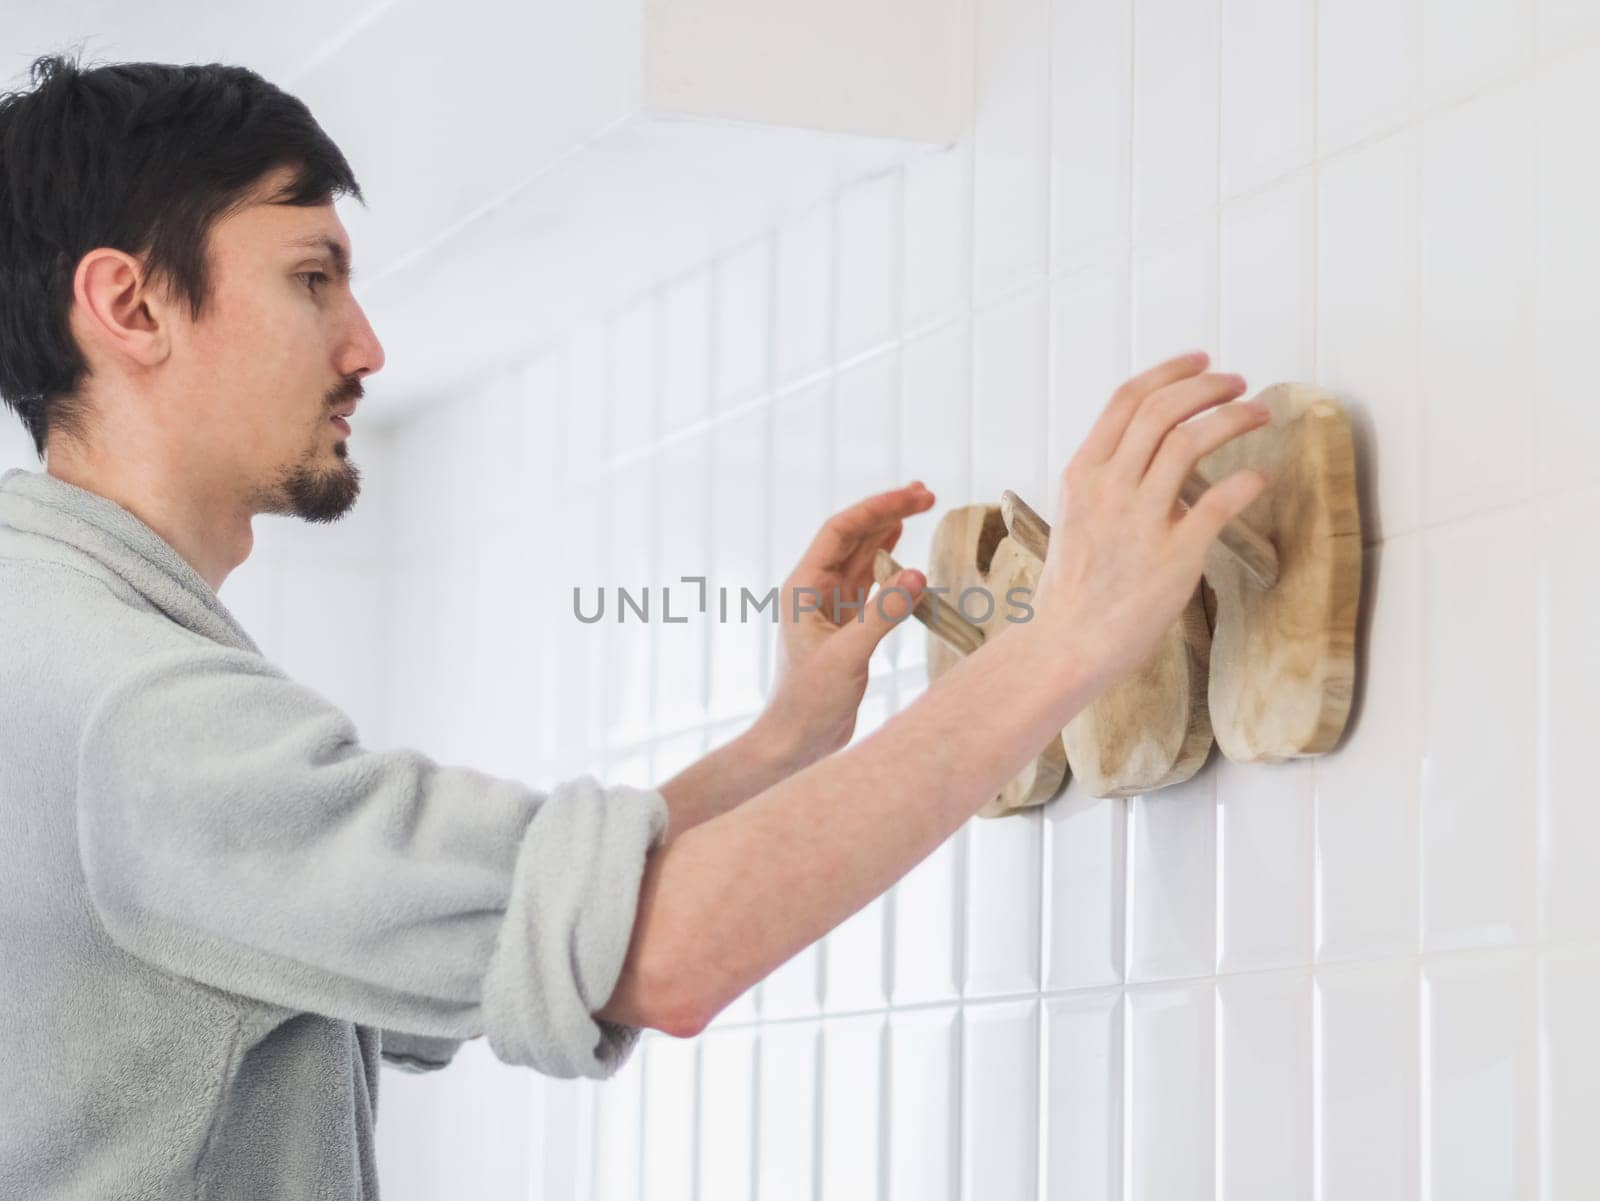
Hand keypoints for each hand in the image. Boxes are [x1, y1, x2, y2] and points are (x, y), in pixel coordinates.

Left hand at [754, 482, 936, 768]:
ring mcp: (829, 606)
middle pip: (853, 537)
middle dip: (888, 512)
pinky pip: (868, 582)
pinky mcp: (845, 625)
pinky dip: (888, 563)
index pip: (841, 531)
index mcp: (803, 588)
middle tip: (927, 494)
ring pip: (862, 556)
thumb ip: (883, 615)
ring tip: (919, 506)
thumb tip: (918, 575)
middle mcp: (814, 590)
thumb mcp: (848, 657)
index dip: (877, 509)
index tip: (913, 497)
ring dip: (889, 531)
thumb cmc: (810, 702)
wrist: (797, 741)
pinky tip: (903, 549)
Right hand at [1031, 350, 1269, 690]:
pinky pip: (1219, 503)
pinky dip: (1247, 481)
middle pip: (1162, 411)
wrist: (1067, 644)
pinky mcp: (1173, 555)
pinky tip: (1261, 477)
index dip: (1170, 372)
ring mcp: (1139, 520)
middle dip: (1207, 386)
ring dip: (1232, 418)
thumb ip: (1107, 480)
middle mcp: (1108, 488)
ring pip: (1190, 442)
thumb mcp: (1075, 517)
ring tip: (1257, 413)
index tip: (1201, 362)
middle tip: (1238, 383)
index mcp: (1082, 473)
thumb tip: (1151, 453)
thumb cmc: (1075, 588)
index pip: (1127, 400)